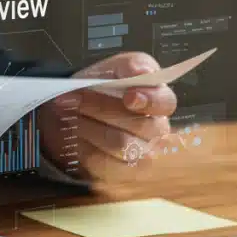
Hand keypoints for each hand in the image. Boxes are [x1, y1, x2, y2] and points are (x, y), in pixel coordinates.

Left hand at [38, 52, 177, 180]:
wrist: (69, 112)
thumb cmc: (96, 88)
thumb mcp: (111, 68)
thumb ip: (130, 65)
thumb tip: (142, 70)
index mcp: (158, 100)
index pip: (166, 102)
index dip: (150, 100)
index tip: (129, 96)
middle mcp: (157, 129)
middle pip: (140, 125)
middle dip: (103, 108)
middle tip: (75, 98)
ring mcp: (144, 153)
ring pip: (121, 144)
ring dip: (89, 126)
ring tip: (70, 114)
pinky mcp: (124, 172)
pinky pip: (106, 163)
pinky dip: (84, 147)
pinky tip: (75, 134)